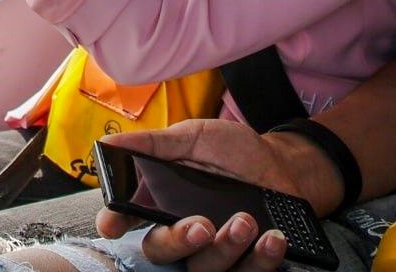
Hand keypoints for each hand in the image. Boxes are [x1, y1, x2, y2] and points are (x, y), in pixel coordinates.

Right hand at [92, 120, 328, 271]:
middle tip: (201, 226)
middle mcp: (183, 233)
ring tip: (245, 222)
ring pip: (205, 270)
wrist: (283, 164)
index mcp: (160, 203)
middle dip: (178, 242)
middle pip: (162, 253)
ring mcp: (215, 254)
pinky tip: (272, 238)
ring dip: (224, 250)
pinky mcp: (248, 265)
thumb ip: (156, 144)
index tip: (113, 224)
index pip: (128, 220)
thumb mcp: (194, 138)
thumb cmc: (232, 153)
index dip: (115, 223)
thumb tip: (113, 142)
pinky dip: (262, 260)